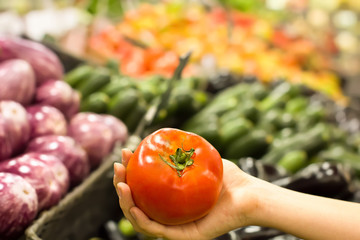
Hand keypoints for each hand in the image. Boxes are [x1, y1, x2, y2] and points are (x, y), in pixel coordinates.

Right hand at [113, 149, 259, 239]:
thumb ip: (179, 151)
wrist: (250, 193)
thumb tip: (159, 139)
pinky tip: (132, 203)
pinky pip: (156, 230)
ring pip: (142, 219)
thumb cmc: (228, 177)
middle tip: (118, 168)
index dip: (130, 173)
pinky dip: (140, 219)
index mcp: (171, 199)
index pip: (144, 189)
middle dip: (122, 186)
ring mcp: (176, 226)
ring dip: (126, 202)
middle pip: (138, 204)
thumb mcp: (198, 158)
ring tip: (121, 184)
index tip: (126, 154)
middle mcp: (171, 213)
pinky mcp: (184, 236)